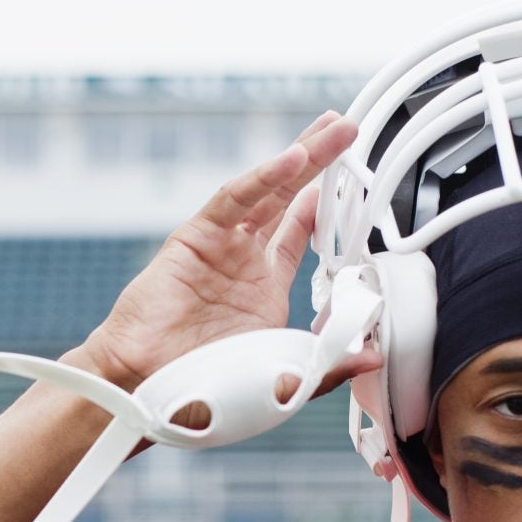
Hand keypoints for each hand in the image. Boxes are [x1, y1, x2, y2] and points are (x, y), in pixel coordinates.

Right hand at [77, 111, 373, 395]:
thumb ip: (329, 363)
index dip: (326, 208)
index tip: (356, 182)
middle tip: (348, 130)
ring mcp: (220, 246)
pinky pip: (234, 200)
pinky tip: (294, 159)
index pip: (300, 236)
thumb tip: (375, 354)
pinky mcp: (195, 238)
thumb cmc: (200, 393)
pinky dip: (264, 178)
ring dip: (302, 157)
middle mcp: (243, 261)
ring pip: (268, 190)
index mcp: (264, 291)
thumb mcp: (283, 380)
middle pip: (289, 199)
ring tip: (333, 128)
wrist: (145, 392)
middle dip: (320, 164)